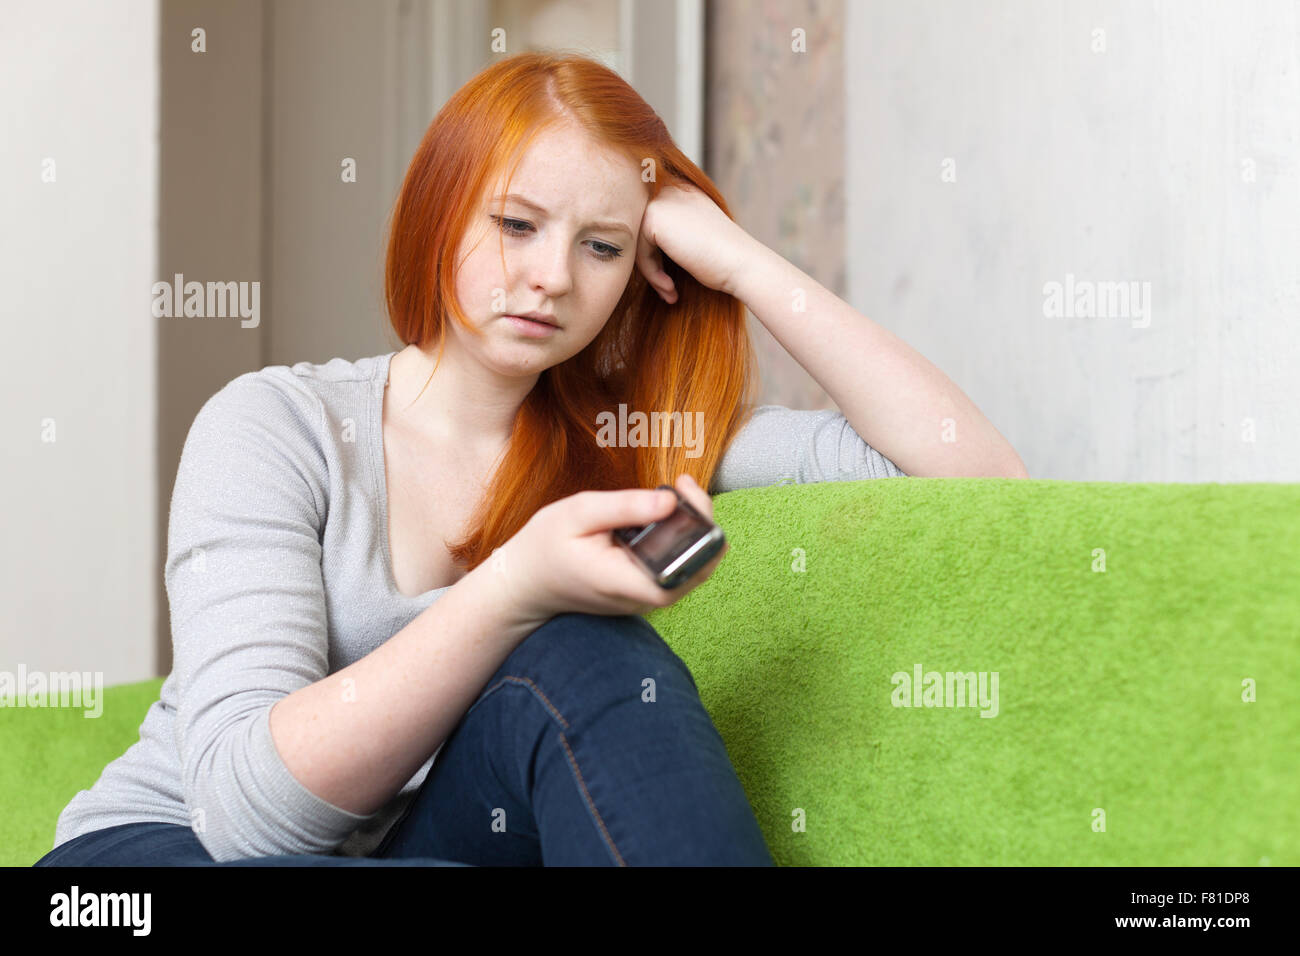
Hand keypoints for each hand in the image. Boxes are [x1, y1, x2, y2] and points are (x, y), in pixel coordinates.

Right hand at [494, 473, 729, 625]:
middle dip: (702, 524)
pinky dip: (681, 541)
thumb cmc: (546, 545)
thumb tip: (670, 500)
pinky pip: (675, 569)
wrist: (525, 581)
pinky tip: (669, 513)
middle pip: (696, 570)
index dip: (699, 534)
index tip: (687, 493)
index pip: (682, 572)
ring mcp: (642, 600)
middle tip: (684, 485)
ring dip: (694, 532)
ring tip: (679, 493)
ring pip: (690, 570)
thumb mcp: (578, 513)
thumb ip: (625, 507)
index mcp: (622, 582)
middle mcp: (638, 599)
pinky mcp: (642, 593)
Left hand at [635, 182, 756, 302]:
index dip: (656, 254)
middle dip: (651, 263)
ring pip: (638, 243)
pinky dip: (652, 274)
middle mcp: (671, 189)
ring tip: (669, 290)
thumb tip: (636, 246)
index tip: (670, 279)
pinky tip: (670, 287)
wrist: (741, 263)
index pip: (651, 224)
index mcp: (682, 191)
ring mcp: (661, 200)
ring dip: (651, 272)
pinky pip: (639, 252)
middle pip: (642, 232)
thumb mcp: (695, 236)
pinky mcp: (653, 216)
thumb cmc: (723, 259)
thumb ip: (671, 231)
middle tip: (668, 288)